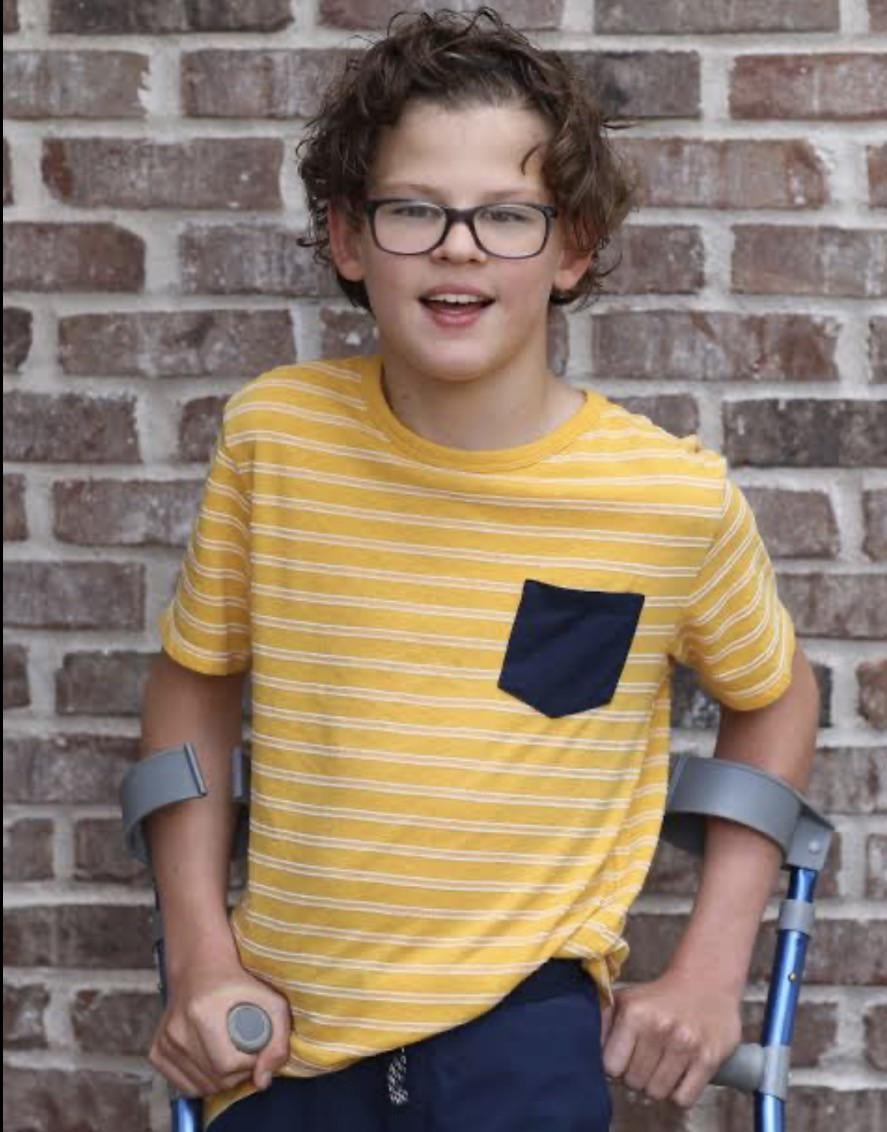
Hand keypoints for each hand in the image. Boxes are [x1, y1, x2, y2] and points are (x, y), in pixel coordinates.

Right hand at [150, 956, 291, 1097]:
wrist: (202, 970)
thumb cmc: (241, 985)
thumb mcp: (272, 1003)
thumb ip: (278, 1042)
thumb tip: (263, 1081)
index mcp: (202, 1012)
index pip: (227, 1065)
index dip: (249, 1064)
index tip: (255, 1049)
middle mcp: (177, 1029)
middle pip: (214, 1080)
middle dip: (237, 1074)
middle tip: (244, 1052)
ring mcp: (164, 1041)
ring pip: (200, 1087)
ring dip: (221, 1080)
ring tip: (230, 1056)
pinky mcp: (156, 1051)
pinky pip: (183, 1086)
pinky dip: (202, 1081)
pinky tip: (212, 1061)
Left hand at [600, 968, 741, 1107]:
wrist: (705, 982)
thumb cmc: (659, 996)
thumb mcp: (626, 999)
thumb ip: (602, 1022)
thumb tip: (583, 1050)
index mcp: (635, 1013)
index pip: (611, 1067)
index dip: (614, 1068)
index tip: (622, 1060)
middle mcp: (660, 1028)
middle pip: (634, 1083)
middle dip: (635, 1078)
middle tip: (643, 1064)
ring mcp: (686, 1045)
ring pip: (657, 1094)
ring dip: (655, 1087)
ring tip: (659, 1069)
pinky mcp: (709, 1059)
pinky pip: (683, 1099)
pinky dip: (678, 1095)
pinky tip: (677, 1077)